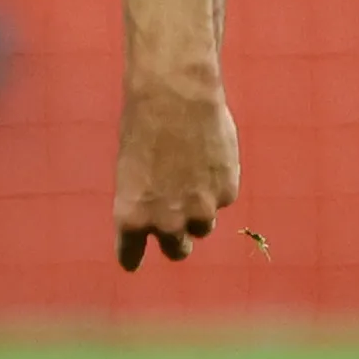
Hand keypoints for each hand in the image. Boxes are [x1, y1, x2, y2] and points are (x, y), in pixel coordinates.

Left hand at [114, 78, 239, 270]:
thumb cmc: (142, 128)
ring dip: (198, 212)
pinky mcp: (227, 193)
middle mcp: (166, 222)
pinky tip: (208, 158)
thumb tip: (160, 214)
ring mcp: (201, 211)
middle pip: (176, 250)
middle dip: (175, 241)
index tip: (133, 261)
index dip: (133, 257)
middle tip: (175, 228)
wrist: (175, 97)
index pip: (131, 255)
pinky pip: (222, 199)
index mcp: (132, 217)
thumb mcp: (130, 171)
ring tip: (191, 178)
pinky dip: (217, 186)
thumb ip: (145, 199)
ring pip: (202, 227)